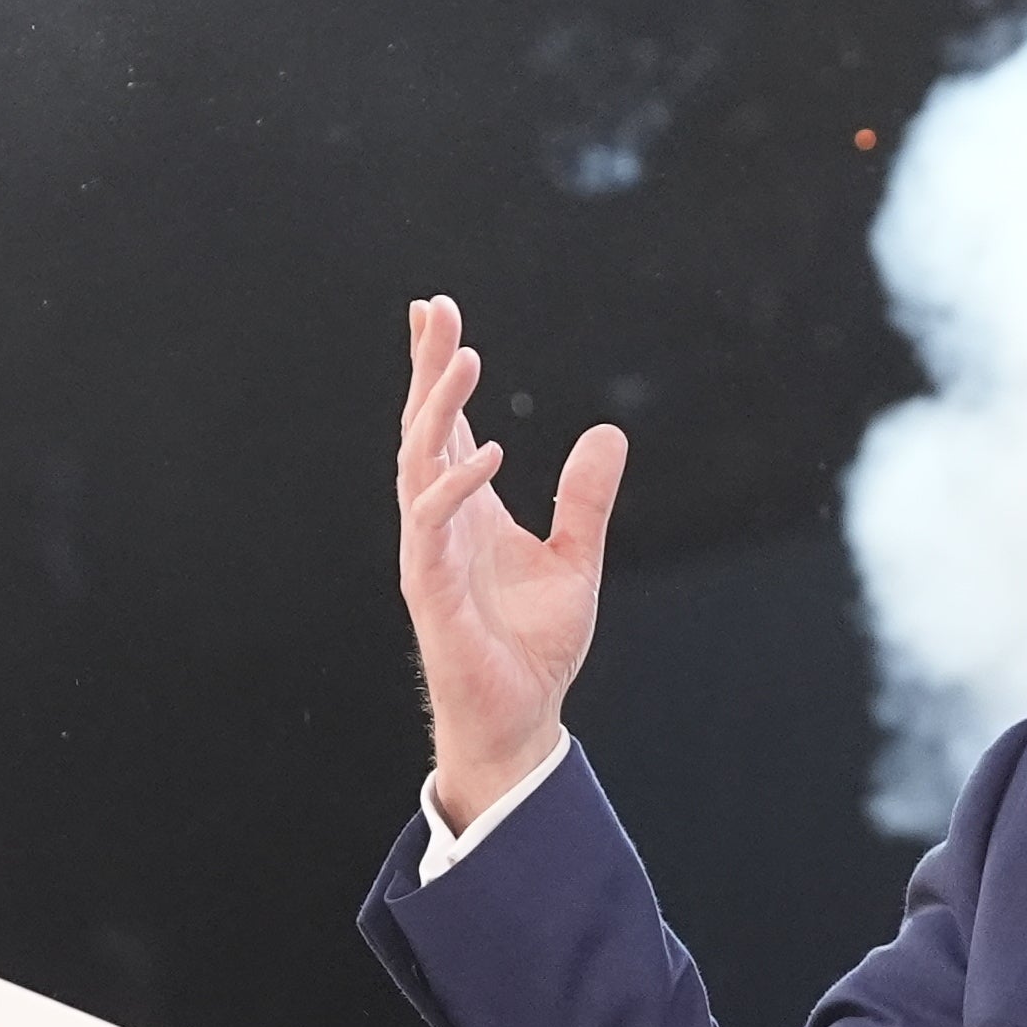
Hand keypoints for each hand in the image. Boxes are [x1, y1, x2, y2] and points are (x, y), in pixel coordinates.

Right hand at [396, 295, 623, 829]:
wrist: (522, 715)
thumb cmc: (533, 644)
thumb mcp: (575, 558)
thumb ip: (585, 499)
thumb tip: (608, 434)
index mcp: (467, 509)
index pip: (445, 423)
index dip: (437, 369)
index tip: (434, 311)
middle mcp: (440, 521)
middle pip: (423, 427)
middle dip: (428, 368)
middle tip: (437, 311)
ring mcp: (429, 550)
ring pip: (418, 463)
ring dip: (437, 409)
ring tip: (465, 359)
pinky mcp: (431, 587)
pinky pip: (431, 525)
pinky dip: (453, 486)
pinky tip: (483, 452)